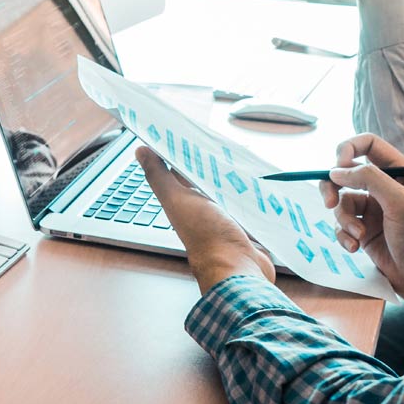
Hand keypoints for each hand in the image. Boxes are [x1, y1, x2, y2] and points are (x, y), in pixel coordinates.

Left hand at [137, 147, 274, 291]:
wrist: (239, 272)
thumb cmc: (207, 238)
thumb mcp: (178, 199)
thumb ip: (159, 176)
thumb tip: (140, 151)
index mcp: (184, 203)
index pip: (181, 171)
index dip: (184, 152)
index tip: (192, 132)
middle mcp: (203, 211)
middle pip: (207, 180)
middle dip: (214, 162)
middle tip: (225, 141)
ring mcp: (226, 220)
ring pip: (229, 192)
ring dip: (236, 177)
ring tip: (246, 157)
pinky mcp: (247, 228)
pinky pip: (249, 205)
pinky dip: (254, 194)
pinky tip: (263, 183)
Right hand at [318, 133, 403, 318]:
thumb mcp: (400, 202)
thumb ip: (369, 179)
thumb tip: (335, 171)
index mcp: (401, 172)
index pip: (368, 144)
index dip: (348, 149)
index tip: (337, 167)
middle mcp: (385, 187)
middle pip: (345, 172)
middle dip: (333, 186)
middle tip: (329, 202)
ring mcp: (374, 210)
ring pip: (341, 201)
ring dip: (343, 219)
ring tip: (357, 236)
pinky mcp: (364, 232)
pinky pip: (342, 225)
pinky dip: (343, 235)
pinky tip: (355, 248)